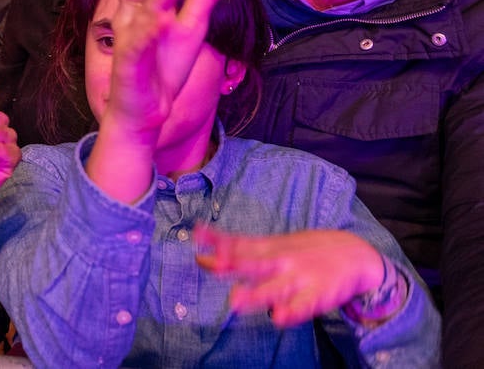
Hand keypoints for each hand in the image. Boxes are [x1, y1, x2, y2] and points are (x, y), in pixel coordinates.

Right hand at [72, 0, 227, 137]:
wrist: (144, 113)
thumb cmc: (162, 67)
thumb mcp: (190, 30)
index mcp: (140, 4)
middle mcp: (130, 16)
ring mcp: (128, 38)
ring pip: (144, 7)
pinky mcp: (129, 64)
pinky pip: (138, 44)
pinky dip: (148, 31)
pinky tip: (161, 19)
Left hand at [195, 226, 388, 327]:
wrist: (356, 253)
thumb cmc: (305, 251)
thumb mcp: (275, 245)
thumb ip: (242, 251)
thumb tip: (206, 255)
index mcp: (270, 247)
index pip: (240, 243)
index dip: (219, 240)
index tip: (197, 235)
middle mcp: (281, 261)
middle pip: (253, 263)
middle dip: (233, 264)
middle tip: (212, 264)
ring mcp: (299, 278)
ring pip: (274, 287)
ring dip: (255, 294)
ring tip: (236, 300)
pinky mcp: (317, 296)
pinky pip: (302, 306)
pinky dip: (291, 312)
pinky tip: (279, 318)